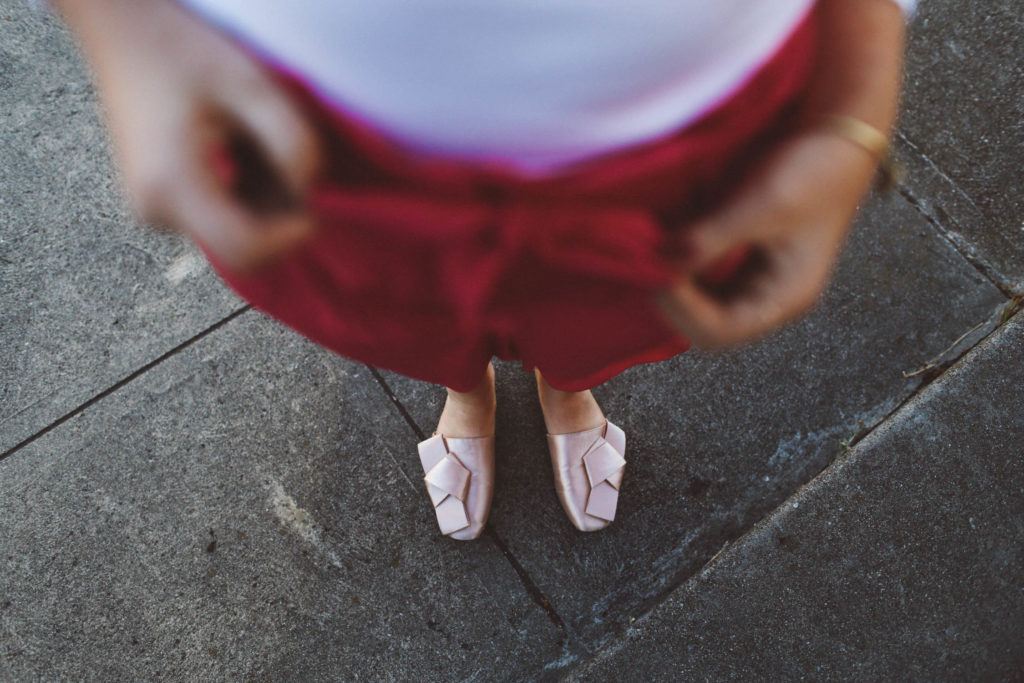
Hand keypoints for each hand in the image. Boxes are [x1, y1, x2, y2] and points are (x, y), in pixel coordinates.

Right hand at [54, 0, 320, 271]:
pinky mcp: (159, 205)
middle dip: (279, 218)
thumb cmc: (184, 52)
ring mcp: (154, 212)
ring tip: (261, 146)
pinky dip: (247, 196)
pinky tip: (245, 152)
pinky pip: (219, 219)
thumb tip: (307, 193)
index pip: (244, 250)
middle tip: (290, 164)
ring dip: (265, 204)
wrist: (122, 32)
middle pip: (242, 248)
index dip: (288, 238)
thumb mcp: (253, 87)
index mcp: (172, 186)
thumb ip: (293, 142)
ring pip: (234, 235)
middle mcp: (156, 211)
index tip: (313, 207)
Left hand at [656, 0, 905, 349]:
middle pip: (703, 323)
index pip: (722, 331)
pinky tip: (657, 241)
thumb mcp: (764, 204)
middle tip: (643, 263)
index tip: (658, 273)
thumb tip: (662, 267)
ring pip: (695, 299)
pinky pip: (695, 271)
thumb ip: (713, 239)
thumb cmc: (814, 170)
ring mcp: (748, 276)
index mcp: (784, 297)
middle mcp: (764, 296)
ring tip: (645, 252)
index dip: (683, 310)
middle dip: (671, 298)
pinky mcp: (734, 252)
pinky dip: (674, 259)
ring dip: (669, 279)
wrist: (837, 132)